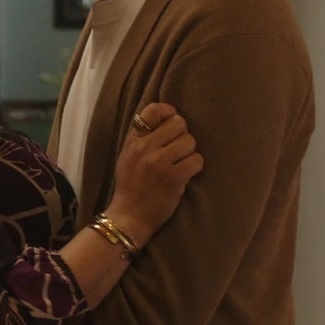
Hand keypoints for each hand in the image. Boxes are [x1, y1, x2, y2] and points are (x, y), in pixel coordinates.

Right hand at [103, 102, 203, 247]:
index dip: (168, 113)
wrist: (129, 215)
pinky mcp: (173, 178)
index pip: (153, 110)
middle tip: (177, 151)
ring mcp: (159, 163)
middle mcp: (145, 148)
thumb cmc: (131, 186)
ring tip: (180, 165)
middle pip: (179, 124)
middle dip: (182, 136)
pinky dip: (195, 168)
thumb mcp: (128, 156)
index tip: (171, 126)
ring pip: (190, 142)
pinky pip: (197, 160)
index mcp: (133, 140)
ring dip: (189, 154)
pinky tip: (185, 175)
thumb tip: (168, 119)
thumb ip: (143, 138)